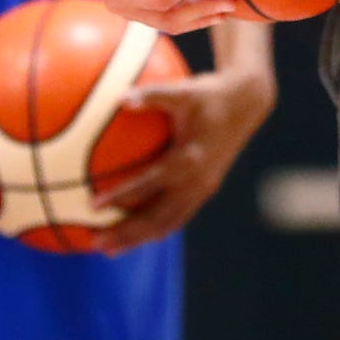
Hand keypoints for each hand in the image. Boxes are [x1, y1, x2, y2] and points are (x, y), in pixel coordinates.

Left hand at [95, 67, 277, 252]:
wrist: (246, 104)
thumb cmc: (209, 94)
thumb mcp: (184, 90)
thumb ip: (153, 95)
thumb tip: (120, 98)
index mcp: (190, 160)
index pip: (150, 184)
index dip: (122, 196)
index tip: (93, 206)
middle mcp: (197, 182)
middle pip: (158, 218)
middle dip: (128, 233)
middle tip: (98, 244)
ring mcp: (202, 190)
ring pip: (168, 224)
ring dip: (139, 238)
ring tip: (110, 249)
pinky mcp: (204, 191)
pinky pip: (176, 217)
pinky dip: (154, 228)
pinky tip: (133, 232)